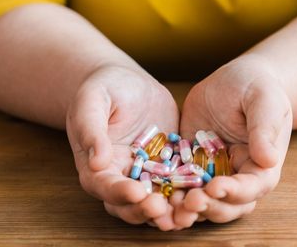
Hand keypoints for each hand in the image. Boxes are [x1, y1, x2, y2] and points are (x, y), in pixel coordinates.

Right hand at [65, 64, 180, 229]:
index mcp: (96, 166)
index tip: (137, 193)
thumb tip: (97, 162)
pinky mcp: (170, 166)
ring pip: (158, 201)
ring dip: (172, 211)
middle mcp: (121, 177)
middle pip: (130, 205)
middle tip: (165, 211)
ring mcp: (148, 175)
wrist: (129, 82)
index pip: (105, 187)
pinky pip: (181, 183)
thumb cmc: (104, 88)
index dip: (120, 193)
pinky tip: (206, 193)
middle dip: (147, 211)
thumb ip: (91, 129)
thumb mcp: (92, 101)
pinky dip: (191, 192)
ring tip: (188, 214)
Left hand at [175, 55, 292, 225]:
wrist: (236, 79)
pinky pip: (179, 185)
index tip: (215, 186)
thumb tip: (269, 159)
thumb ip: (264, 129)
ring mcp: (213, 173)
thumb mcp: (264, 101)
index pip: (253, 188)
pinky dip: (169, 193)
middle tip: (189, 202)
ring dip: (188, 209)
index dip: (235, 192)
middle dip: (209, 207)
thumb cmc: (257, 87)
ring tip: (170, 206)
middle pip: (228, 206)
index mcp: (262, 165)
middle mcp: (238, 176)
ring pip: (203, 203)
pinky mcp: (190, 165)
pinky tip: (154, 192)